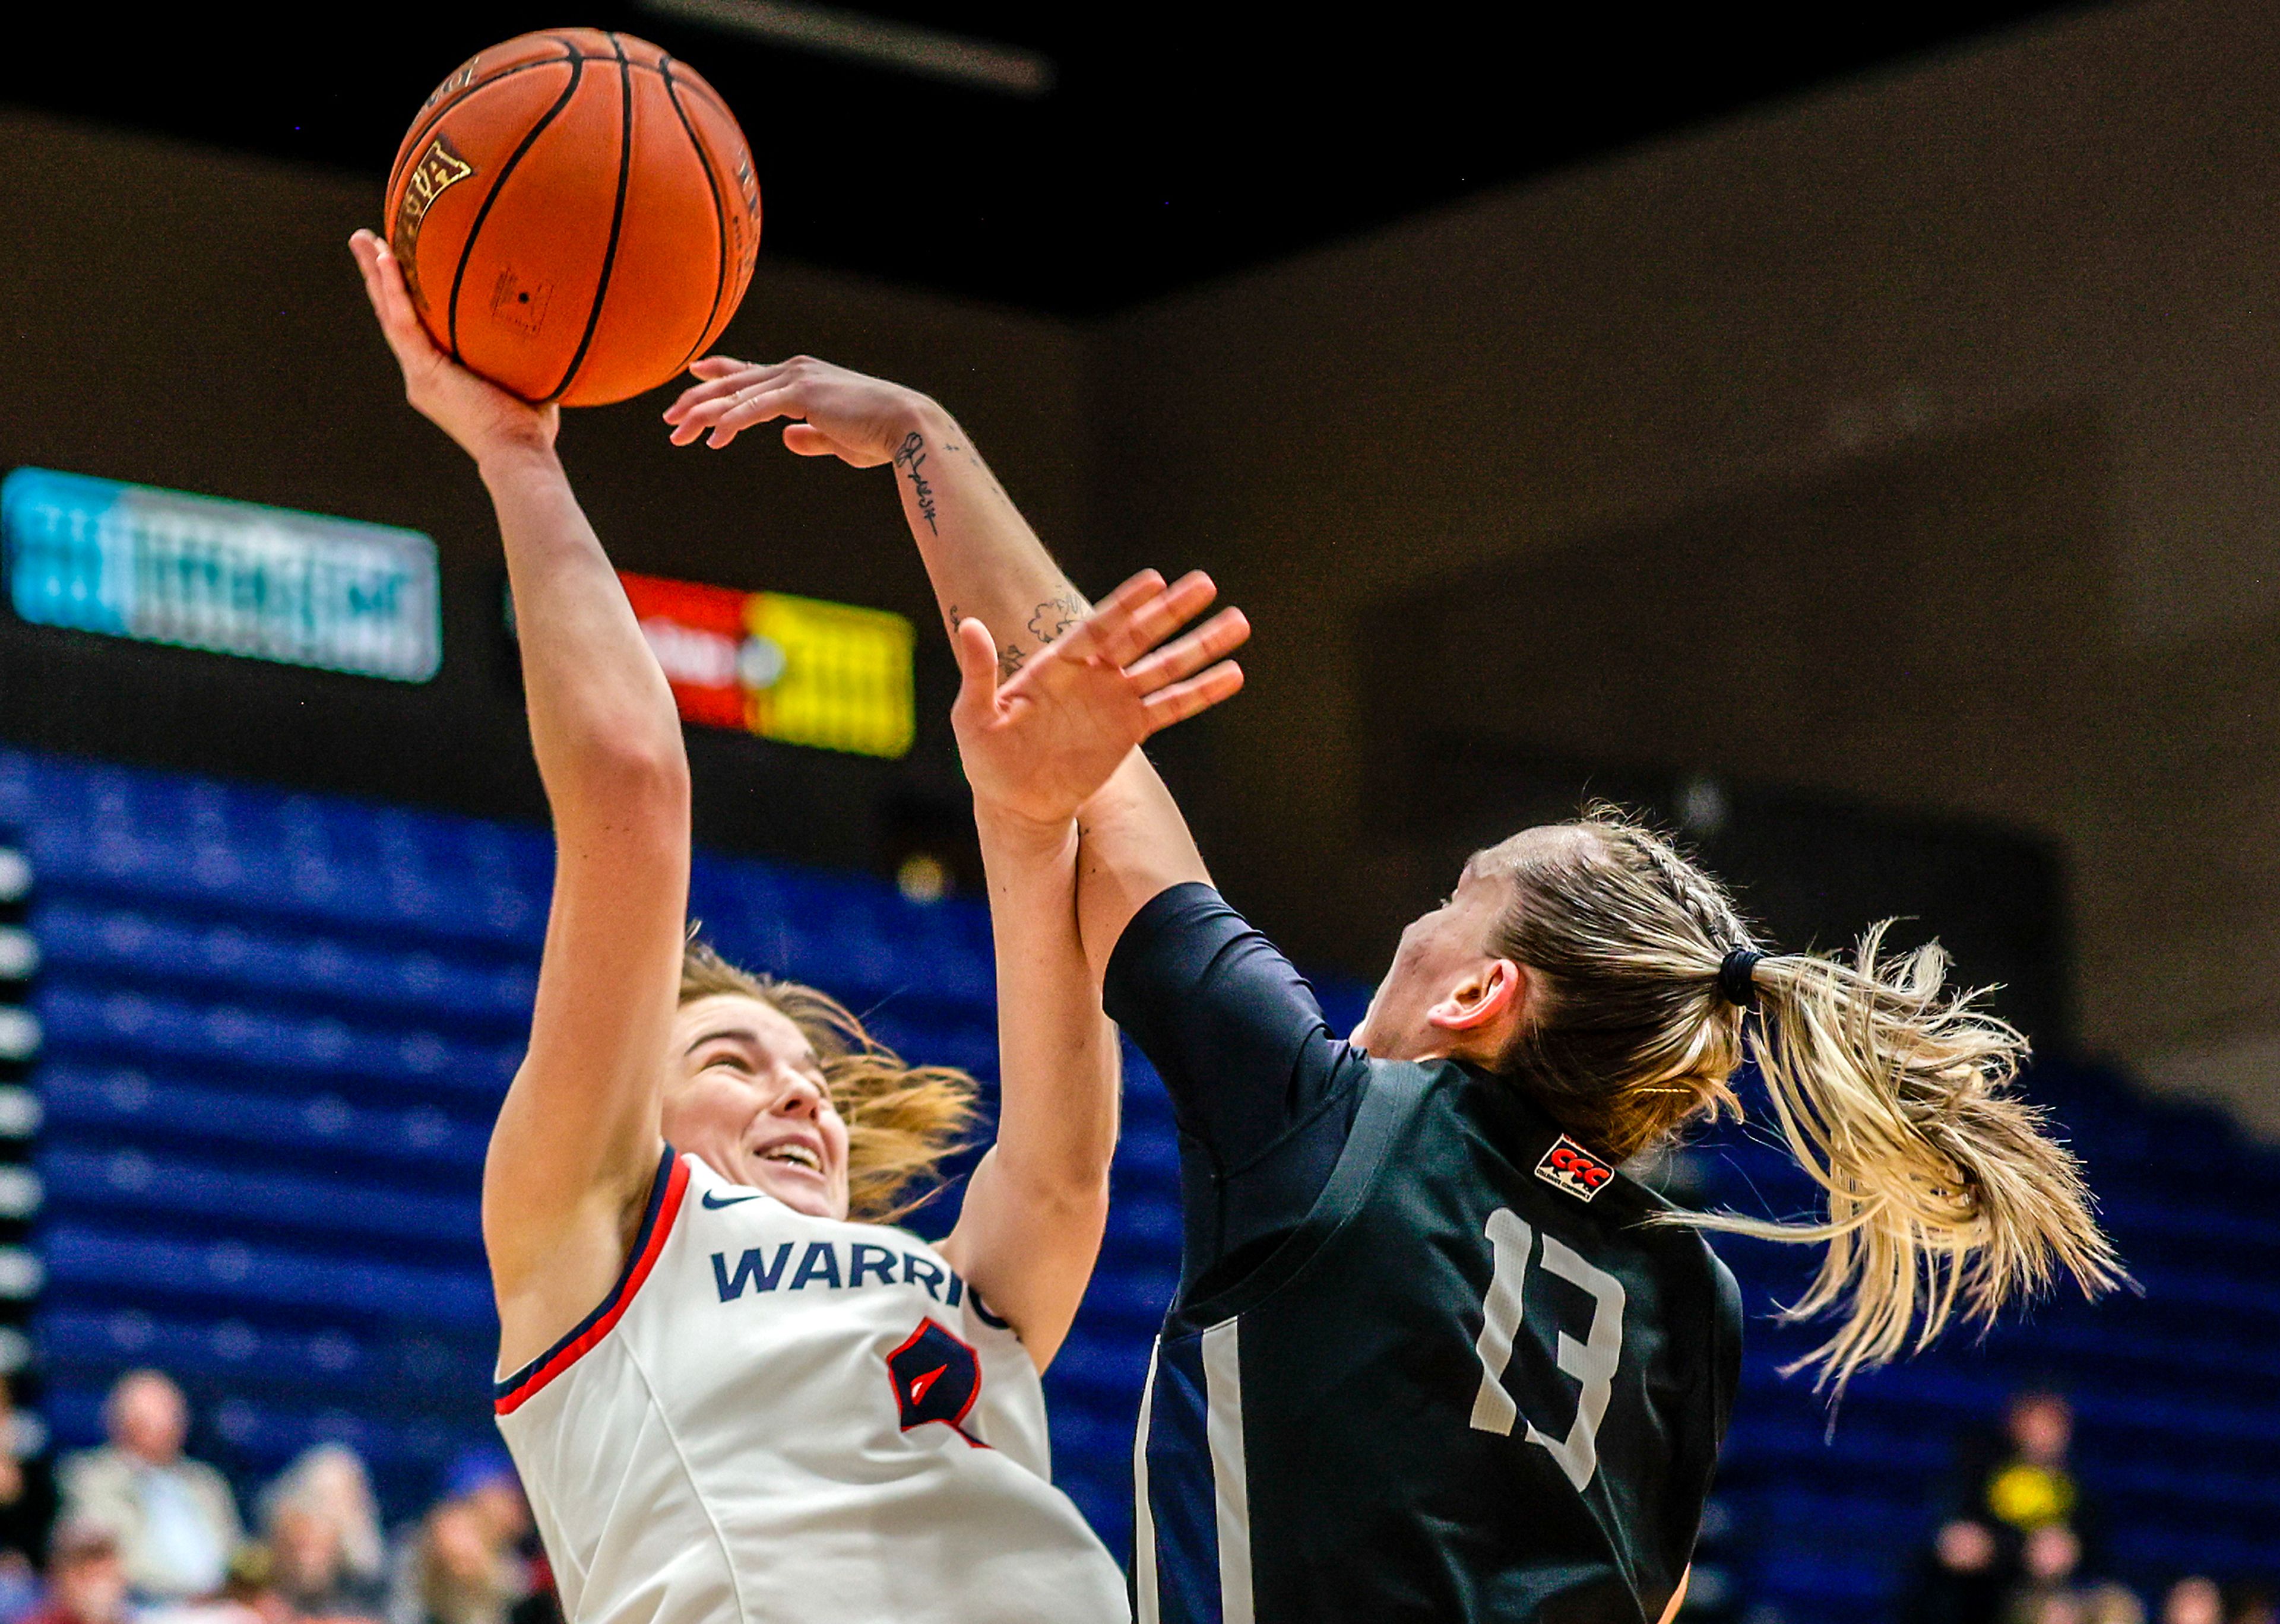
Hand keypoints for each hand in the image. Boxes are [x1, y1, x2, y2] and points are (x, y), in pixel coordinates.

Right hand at [349, 230, 556, 465]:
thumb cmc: (530, 428)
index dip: (404, 296)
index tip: (398, 265)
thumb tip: (550, 321)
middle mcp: (422, 374)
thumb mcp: (524, 380)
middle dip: (377, 275)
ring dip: (375, 273)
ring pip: (389, 312)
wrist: (518, 454)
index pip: (416, 327)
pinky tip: (386, 258)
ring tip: (362, 238)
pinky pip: (404, 321)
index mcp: (439, 376)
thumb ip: (522, 353)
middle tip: (364, 240)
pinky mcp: (424, 371)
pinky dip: (394, 289)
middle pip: (393, 314)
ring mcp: (419, 373)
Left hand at [663, 355, 934, 458]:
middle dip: (698, 401)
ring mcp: (796, 379)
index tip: (693, 371)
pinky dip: (731, 423)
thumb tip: (787, 438)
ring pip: (736, 395)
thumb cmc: (879, 436)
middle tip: (670, 418)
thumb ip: (810, 436)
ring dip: (703, 415)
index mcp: (802, 377)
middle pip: (734, 383)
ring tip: (678, 432)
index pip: (750, 371)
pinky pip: (754, 408)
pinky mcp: (801, 395)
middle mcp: (795, 370)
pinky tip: (712, 440)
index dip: (719, 371)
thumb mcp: (836, 438)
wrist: (906, 427)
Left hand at [952, 570, 1249, 825]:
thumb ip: (978, 672)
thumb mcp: (973, 716)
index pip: (1097, 628)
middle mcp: (1093, 675)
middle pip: (1139, 636)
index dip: (1125, 606)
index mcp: (1057, 665)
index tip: (1155, 581)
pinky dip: (1202, 692)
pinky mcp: (1131, 730)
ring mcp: (1115, 700)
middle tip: (1206, 584)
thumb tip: (969, 625)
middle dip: (1173, 611)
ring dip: (1200, 646)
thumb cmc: (987, 757)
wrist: (1015, 801)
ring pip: (1165, 667)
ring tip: (1238, 622)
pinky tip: (1232, 675)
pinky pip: (1172, 707)